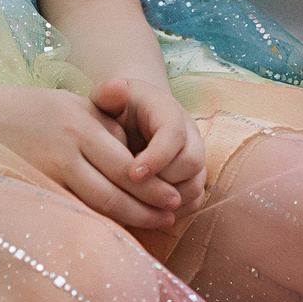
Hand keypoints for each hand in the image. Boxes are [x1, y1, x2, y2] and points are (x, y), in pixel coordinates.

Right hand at [0, 82, 186, 228]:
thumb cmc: (34, 110)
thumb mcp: (73, 105)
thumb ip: (106, 128)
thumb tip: (139, 162)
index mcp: (80, 122)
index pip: (127, 163)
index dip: (154, 186)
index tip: (175, 198)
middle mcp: (65, 146)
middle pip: (115, 187)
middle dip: (147, 207)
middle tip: (171, 218)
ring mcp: (47, 170)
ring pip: (95, 203)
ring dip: (127, 219)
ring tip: (150, 225)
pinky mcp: (33, 187)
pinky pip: (72, 209)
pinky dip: (96, 221)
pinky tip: (112, 229)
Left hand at [91, 77, 206, 213]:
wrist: (131, 118)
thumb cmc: (115, 110)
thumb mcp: (107, 97)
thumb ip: (107, 93)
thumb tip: (117, 88)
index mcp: (168, 111)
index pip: (174, 133)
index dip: (157, 156)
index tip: (132, 173)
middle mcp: (189, 134)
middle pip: (191, 162)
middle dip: (162, 181)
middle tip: (133, 190)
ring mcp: (195, 157)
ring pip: (195, 186)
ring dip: (167, 200)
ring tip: (137, 203)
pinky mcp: (193, 179)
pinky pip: (194, 202)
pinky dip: (173, 212)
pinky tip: (147, 212)